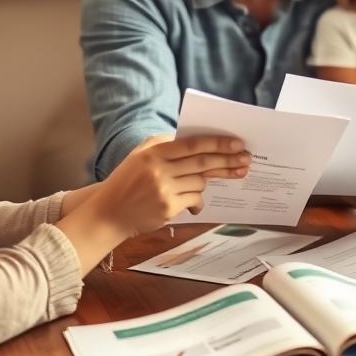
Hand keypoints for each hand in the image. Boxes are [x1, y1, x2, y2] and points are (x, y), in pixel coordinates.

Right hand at [93, 134, 250, 235]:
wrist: (108, 213)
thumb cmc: (128, 180)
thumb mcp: (141, 154)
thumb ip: (166, 143)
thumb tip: (200, 141)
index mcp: (155, 152)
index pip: (193, 144)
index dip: (217, 143)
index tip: (238, 143)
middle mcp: (159, 170)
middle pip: (202, 163)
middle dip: (228, 161)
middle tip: (247, 160)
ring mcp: (164, 191)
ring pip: (200, 183)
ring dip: (206, 182)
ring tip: (198, 183)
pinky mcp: (167, 209)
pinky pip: (194, 200)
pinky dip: (196, 200)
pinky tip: (192, 202)